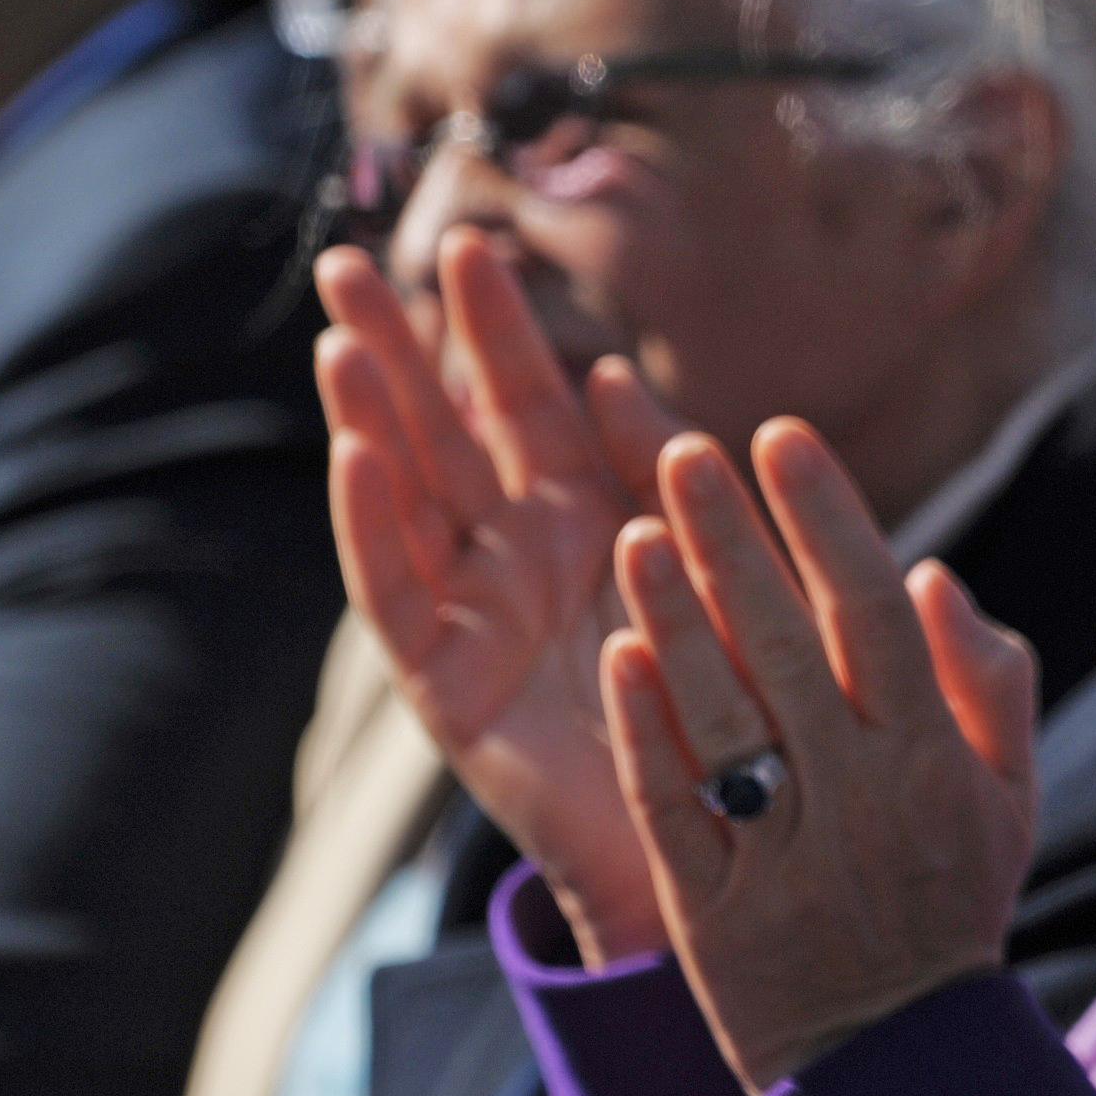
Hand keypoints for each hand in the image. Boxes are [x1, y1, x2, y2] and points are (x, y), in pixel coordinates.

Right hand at [315, 232, 681, 964]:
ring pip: (408, 496)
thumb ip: (686, 480)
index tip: (476, 241)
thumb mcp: (735, 571)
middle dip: (404, 345)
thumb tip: (621, 379)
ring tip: (340, 331)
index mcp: (594, 517)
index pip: (529, 402)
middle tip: (351, 257)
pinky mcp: (450, 686)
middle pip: (447, 429)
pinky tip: (355, 449)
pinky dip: (372, 521)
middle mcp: (522, 557)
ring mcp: (477, 616)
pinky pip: (399, 593)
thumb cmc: (755, 714)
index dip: (496, 330)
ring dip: (369, 415)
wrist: (736, 853)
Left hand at [598, 420, 1039, 1092]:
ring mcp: (779, 853)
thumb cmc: (949, 904)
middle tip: (680, 447)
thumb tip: (930, 573)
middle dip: (733, 540)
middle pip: (787, 645)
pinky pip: (674, 804)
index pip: (875, 613)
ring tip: (631, 528)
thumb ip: (985, 681)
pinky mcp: (712, 908)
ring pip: (721, 716)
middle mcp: (855, 795)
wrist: (893, 1067)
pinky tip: (615, 652)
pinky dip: (646, 729)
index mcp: (928, 758)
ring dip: (674, 618)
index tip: (781, 436)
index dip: (828, 520)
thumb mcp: (1007, 798)